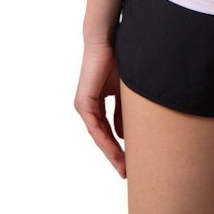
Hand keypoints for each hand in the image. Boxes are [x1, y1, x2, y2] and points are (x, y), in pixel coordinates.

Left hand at [74, 38, 125, 177]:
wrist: (106, 41)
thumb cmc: (117, 60)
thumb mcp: (124, 91)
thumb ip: (123, 111)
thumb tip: (125, 134)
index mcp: (96, 103)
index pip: (107, 131)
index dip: (118, 147)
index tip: (129, 160)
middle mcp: (87, 108)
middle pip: (102, 138)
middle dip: (115, 155)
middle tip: (126, 172)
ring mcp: (84, 106)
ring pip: (98, 136)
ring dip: (110, 152)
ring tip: (123, 167)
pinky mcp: (84, 103)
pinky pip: (95, 127)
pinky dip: (105, 140)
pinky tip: (116, 150)